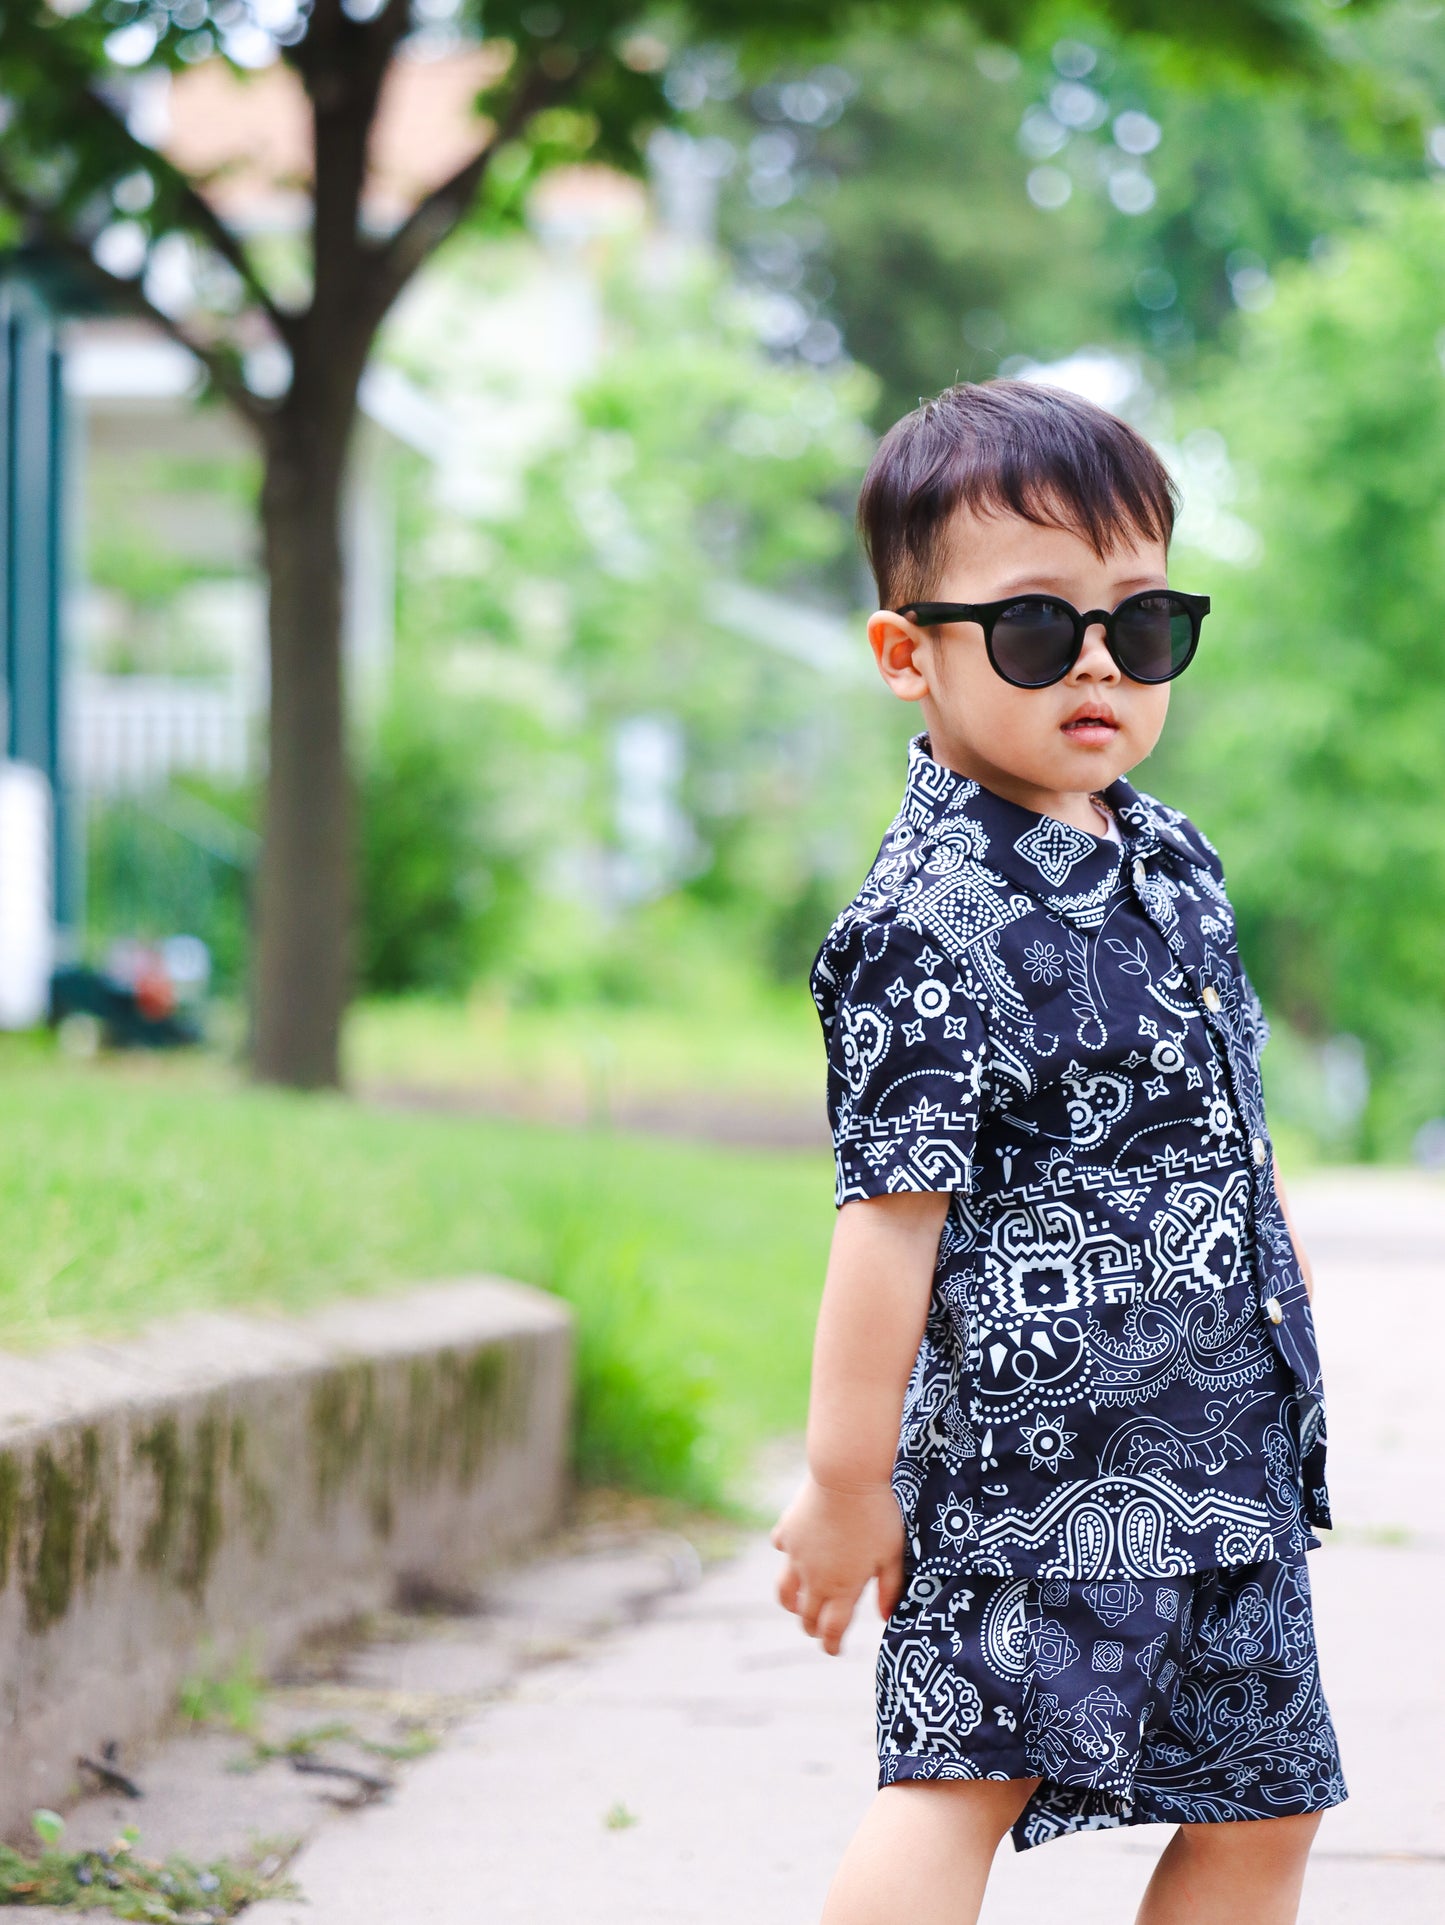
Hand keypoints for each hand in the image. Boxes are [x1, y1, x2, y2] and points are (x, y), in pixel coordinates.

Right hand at [769, 1472, 905, 1655]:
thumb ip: (890, 1588)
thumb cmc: (876, 1515)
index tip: (834, 1650)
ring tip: (797, 1605)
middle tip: (820, 1630)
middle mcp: (814, 1578)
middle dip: (813, 1629)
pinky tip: (793, 1553)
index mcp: (842, 1588)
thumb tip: (885, 1618)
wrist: (845, 1476)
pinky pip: (781, 1550)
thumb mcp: (892, 1554)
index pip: (832, 1630)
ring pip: (785, 1592)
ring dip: (791, 1604)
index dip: (832, 1645)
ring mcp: (796, 1555)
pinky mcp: (787, 1531)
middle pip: (806, 1616)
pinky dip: (786, 1556)